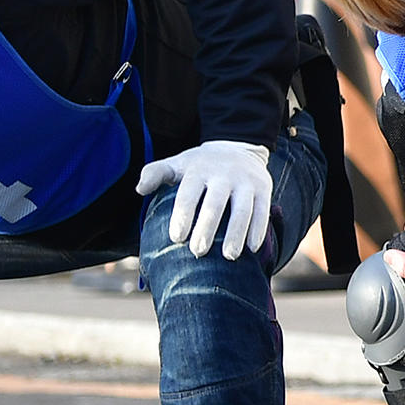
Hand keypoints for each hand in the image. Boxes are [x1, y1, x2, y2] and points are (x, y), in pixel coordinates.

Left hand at [134, 139, 274, 259]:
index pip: (189, 194)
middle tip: (198, 252)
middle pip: (216, 204)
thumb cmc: (200, 166)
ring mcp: (246, 182)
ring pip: (242, 210)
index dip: (183, 215)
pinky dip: (258, 230)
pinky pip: (262, 211)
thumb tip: (140, 190)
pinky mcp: (264, 188)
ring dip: (236, 234)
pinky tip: (252, 248)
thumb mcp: (177, 164)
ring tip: (229, 257)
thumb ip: (155, 174)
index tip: (177, 238)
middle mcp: (225, 175)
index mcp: (199, 170)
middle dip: (207, 229)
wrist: (238, 147)